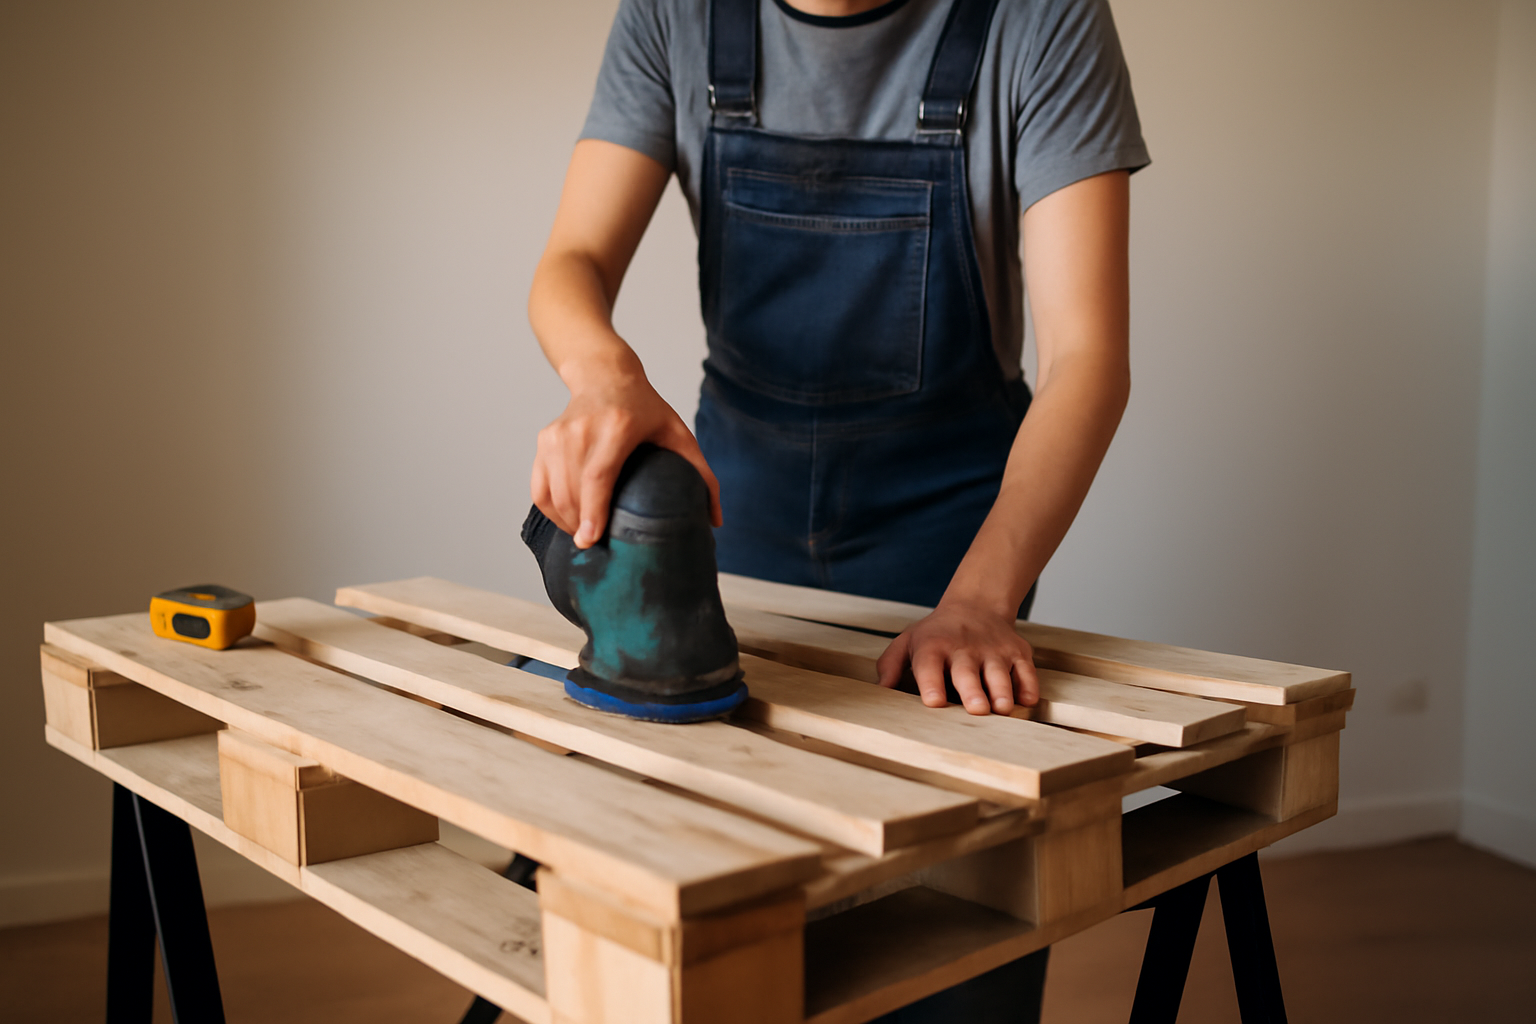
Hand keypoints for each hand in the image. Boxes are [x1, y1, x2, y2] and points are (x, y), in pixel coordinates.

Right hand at [531, 365, 720, 546]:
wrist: (605, 375)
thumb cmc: (645, 409)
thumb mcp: (679, 433)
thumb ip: (702, 475)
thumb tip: (715, 520)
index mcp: (617, 425)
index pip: (597, 475)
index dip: (592, 510)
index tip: (590, 539)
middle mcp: (582, 429)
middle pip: (572, 489)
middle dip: (579, 525)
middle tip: (595, 549)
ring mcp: (558, 434)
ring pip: (552, 491)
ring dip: (566, 521)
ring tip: (585, 537)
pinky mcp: (545, 440)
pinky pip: (540, 486)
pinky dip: (550, 509)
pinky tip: (568, 522)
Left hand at [875, 600, 1039, 715]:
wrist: (976, 605)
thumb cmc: (936, 634)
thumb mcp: (907, 642)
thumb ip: (890, 665)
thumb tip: (881, 689)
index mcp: (933, 647)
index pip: (929, 665)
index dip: (931, 683)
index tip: (933, 702)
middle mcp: (964, 649)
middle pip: (968, 672)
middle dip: (973, 690)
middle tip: (976, 709)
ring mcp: (993, 650)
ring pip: (1000, 672)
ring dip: (1002, 691)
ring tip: (1002, 709)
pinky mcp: (1017, 652)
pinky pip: (1026, 670)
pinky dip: (1028, 685)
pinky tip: (1027, 700)